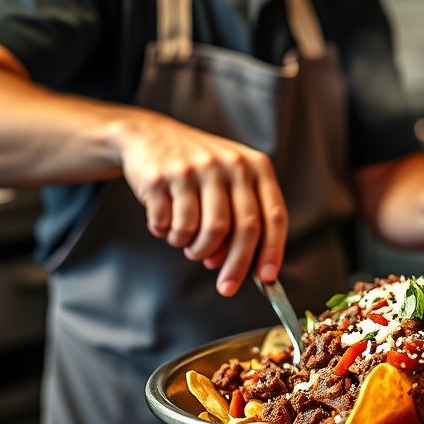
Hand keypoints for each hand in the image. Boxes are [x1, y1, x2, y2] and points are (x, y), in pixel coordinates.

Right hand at [115, 110, 287, 294]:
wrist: (149, 136)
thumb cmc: (198, 168)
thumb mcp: (230, 178)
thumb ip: (242, 216)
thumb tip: (242, 267)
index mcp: (255, 166)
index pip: (274, 215)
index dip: (272, 251)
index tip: (266, 278)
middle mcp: (230, 164)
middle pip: (242, 229)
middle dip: (235, 266)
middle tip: (226, 287)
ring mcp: (196, 169)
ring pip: (205, 232)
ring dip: (195, 249)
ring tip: (188, 243)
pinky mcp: (163, 177)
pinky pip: (170, 225)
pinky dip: (167, 234)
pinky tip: (165, 223)